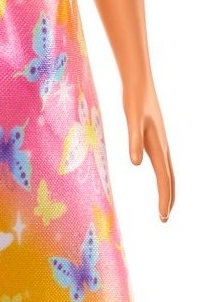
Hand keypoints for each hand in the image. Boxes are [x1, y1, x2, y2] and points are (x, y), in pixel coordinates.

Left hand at [123, 77, 174, 220]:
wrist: (139, 83)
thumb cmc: (134, 101)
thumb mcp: (131, 120)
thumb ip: (133, 141)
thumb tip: (135, 163)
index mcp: (158, 147)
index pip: (164, 179)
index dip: (164, 199)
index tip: (163, 217)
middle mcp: (163, 147)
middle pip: (170, 179)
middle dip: (168, 199)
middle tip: (164, 218)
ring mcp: (161, 142)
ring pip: (169, 171)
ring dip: (168, 189)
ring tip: (165, 205)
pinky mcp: (156, 137)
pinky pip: (163, 162)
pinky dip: (165, 175)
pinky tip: (161, 175)